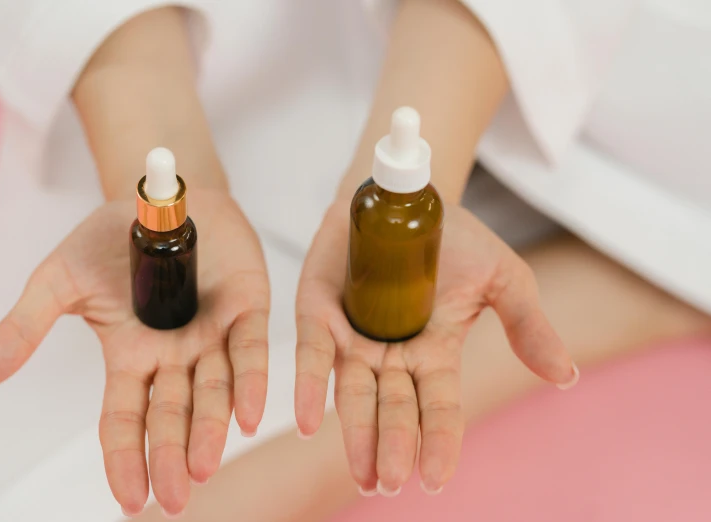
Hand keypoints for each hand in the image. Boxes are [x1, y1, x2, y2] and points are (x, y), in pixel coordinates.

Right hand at [0, 190, 269, 515]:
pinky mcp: (246, 309)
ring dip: (211, 429)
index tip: (132, 501)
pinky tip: (249, 414)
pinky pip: (250, 350)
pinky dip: (250, 381)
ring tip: (204, 465)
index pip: (126, 419)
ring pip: (213, 391)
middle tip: (175, 498)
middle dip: (171, 456)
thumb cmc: (110, 240)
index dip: (127, 459)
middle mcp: (173, 355)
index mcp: (130, 356)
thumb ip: (22, 330)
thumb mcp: (59, 281)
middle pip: (172, 415)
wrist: (157, 196)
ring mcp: (212, 334)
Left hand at [294, 199, 575, 494]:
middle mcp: (393, 355)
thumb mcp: (502, 278)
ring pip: (353, 394)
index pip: (439, 407)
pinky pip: (313, 356)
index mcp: (436, 353)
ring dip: (356, 434)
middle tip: (389, 482)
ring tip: (362, 474)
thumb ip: (527, 325)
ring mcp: (354, 337)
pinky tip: (306, 422)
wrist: (408, 199)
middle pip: (394, 408)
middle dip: (392, 445)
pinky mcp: (318, 314)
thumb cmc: (457, 240)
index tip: (435, 479)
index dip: (438, 442)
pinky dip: (308, 388)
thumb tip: (566, 376)